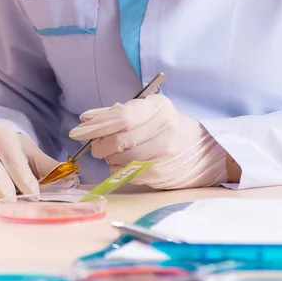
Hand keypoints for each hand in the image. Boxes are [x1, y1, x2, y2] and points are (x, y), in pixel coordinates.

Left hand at [70, 94, 226, 189]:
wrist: (203, 152)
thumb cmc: (169, 128)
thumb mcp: (149, 112)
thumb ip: (117, 113)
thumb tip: (86, 118)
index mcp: (159, 107)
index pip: (121, 117)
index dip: (96, 125)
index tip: (77, 131)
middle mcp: (164, 128)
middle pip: (118, 139)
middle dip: (99, 144)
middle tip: (95, 146)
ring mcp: (163, 152)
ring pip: (119, 158)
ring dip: (108, 158)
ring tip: (113, 153)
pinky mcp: (158, 172)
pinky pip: (125, 173)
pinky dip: (116, 169)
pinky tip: (124, 163)